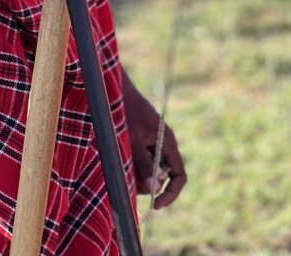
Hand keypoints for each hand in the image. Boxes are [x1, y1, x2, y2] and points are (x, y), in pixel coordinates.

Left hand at [121, 70, 185, 209]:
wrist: (111, 87)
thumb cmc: (124, 108)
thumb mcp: (132, 137)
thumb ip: (142, 163)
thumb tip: (152, 189)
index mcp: (167, 142)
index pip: (178, 176)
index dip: (170, 193)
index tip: (155, 205)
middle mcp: (162, 144)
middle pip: (162, 176)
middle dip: (148, 184)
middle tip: (128, 181)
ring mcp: (150, 143)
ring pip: (148, 170)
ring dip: (136, 174)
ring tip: (120, 164)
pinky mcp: (138, 141)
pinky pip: (139, 161)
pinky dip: (130, 165)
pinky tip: (118, 157)